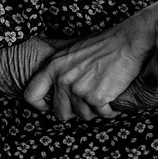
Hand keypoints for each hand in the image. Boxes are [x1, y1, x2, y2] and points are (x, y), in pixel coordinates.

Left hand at [24, 16, 156, 121]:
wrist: (127, 42)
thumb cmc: (103, 45)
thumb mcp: (71, 51)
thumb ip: (58, 69)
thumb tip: (50, 85)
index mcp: (53, 66)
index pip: (30, 96)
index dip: (41, 105)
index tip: (53, 105)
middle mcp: (62, 79)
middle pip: (60, 114)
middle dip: (75, 111)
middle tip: (89, 97)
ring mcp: (79, 90)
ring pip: (84, 116)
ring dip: (95, 109)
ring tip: (104, 89)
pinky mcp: (96, 98)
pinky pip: (102, 115)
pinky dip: (110, 109)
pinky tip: (114, 92)